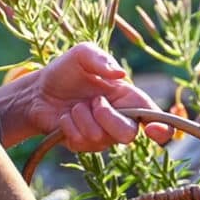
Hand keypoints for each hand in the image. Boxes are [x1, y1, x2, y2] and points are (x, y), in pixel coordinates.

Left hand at [23, 43, 172, 150]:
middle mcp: (119, 118)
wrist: (37, 91)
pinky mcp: (83, 145)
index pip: (155, 117)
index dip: (162, 129)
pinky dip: (69, 127)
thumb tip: (120, 74)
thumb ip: (100, 59)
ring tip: (75, 106)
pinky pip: (81, 143)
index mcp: (128, 97)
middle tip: (93, 102)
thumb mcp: (82, 54)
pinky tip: (65, 118)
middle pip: (128, 134)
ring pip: (102, 139)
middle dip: (108, 118)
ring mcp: (102, 134)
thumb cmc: (65, 71)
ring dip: (82, 118)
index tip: (152, 129)